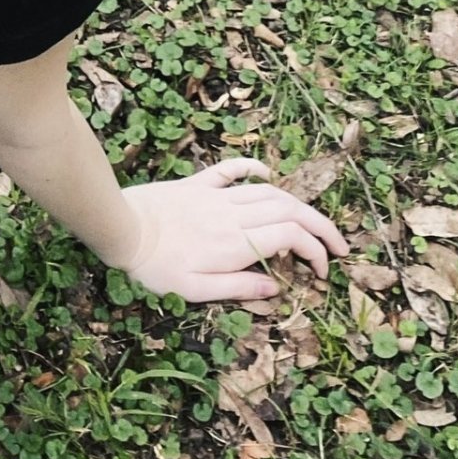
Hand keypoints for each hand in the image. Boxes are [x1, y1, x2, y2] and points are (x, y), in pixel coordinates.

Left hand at [110, 158, 350, 302]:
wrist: (119, 228)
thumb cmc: (155, 267)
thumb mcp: (195, 290)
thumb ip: (239, 286)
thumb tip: (276, 288)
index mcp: (236, 243)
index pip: (291, 238)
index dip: (315, 252)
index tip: (321, 271)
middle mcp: (232, 215)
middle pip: (290, 211)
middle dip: (321, 227)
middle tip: (338, 246)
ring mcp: (215, 196)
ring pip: (268, 192)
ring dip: (296, 204)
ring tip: (313, 222)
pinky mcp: (196, 184)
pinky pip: (230, 169)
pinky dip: (252, 168)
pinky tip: (266, 174)